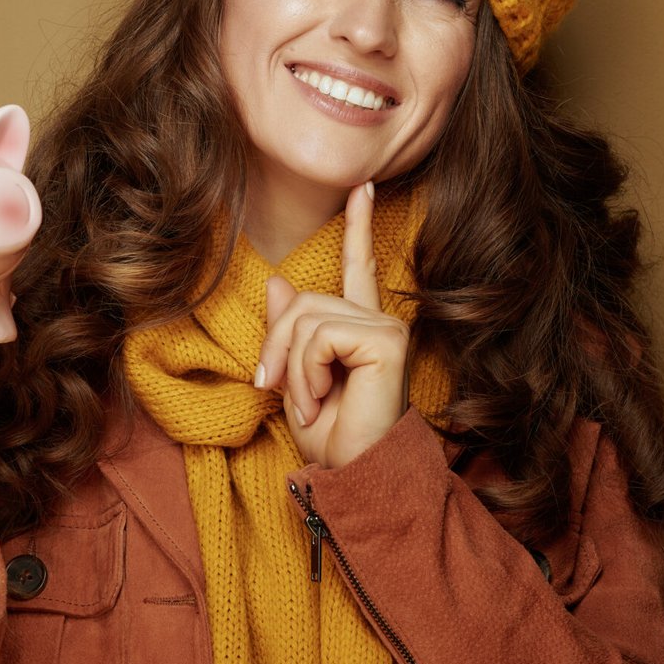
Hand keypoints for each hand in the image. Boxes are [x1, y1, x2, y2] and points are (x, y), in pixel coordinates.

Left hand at [256, 181, 409, 469]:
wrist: (355, 477)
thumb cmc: (332, 440)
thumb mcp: (293, 380)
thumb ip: (288, 331)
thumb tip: (278, 281)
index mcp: (360, 328)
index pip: (357, 267)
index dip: (357, 226)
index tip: (363, 186)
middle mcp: (379, 321)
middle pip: (301, 302)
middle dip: (276, 348)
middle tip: (279, 392)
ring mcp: (386, 328)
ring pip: (305, 318)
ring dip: (290, 368)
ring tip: (309, 403)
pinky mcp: (387, 340)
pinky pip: (319, 336)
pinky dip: (306, 373)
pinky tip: (323, 399)